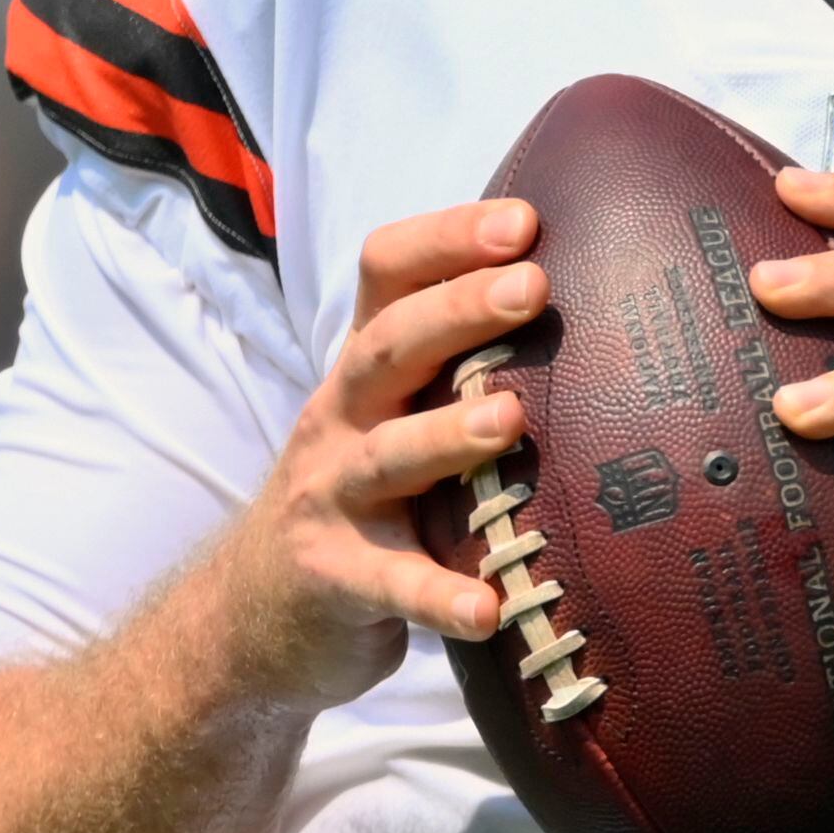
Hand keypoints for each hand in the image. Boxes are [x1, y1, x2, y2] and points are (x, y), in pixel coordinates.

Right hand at [196, 201, 536, 711]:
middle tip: (533, 288)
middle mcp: (340, 417)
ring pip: (386, 456)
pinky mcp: (335, 579)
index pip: (387, 275)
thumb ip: (454, 363)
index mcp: (364, 368)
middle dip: (459, 311)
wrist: (253, 610)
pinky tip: (488, 609)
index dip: (447, 239)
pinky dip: (439, 596)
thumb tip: (580, 291)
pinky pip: (391, 585)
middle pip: (389, 347)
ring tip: (510, 420)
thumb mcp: (390, 413)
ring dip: (447, 435)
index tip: (525, 222)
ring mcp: (331, 497)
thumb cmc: (362, 493)